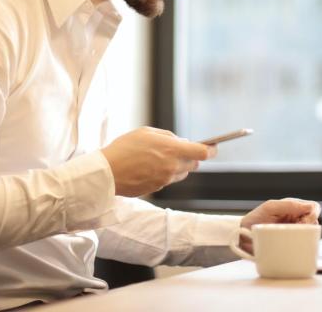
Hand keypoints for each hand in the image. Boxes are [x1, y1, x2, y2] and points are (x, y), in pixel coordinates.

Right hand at [100, 126, 216, 196]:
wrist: (107, 173)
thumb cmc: (125, 148)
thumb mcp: (147, 132)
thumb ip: (168, 137)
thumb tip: (181, 142)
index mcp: (173, 150)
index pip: (203, 153)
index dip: (212, 149)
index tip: (214, 147)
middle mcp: (172, 167)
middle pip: (194, 164)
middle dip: (191, 156)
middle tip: (180, 149)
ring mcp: (165, 180)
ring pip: (181, 173)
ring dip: (178, 166)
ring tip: (160, 157)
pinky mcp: (157, 189)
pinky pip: (168, 180)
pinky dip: (165, 173)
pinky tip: (150, 167)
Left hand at [239, 198, 320, 252]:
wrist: (243, 236)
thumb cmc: (255, 219)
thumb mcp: (270, 208)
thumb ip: (289, 205)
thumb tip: (310, 207)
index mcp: (292, 207)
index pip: (313, 207)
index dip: (313, 213)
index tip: (303, 221)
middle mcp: (296, 218)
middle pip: (315, 220)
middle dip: (309, 225)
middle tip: (296, 229)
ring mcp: (294, 231)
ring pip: (312, 233)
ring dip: (305, 235)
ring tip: (292, 236)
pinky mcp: (292, 244)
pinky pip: (304, 244)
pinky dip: (302, 245)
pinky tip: (293, 245)